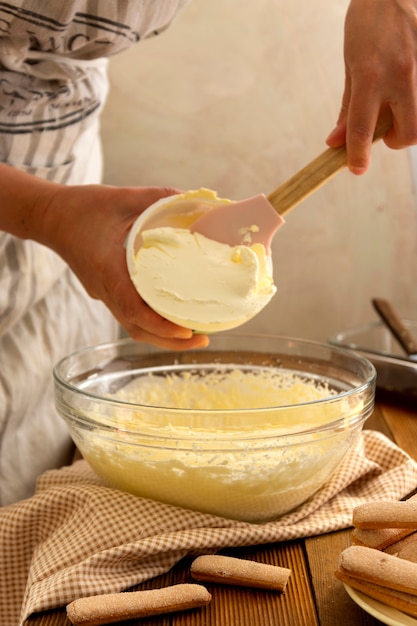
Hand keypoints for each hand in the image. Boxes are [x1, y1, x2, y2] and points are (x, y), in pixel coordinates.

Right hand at [41, 183, 209, 349]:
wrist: (50, 217)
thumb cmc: (82, 207)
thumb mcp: (123, 197)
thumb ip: (158, 197)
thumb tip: (194, 199)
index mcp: (108, 270)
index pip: (133, 309)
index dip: (160, 325)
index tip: (186, 332)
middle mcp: (105, 289)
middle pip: (138, 329)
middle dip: (170, 341)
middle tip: (202, 342)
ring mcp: (104, 294)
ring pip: (134, 327)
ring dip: (163, 337)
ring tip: (193, 335)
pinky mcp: (105, 292)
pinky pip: (130, 316)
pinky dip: (153, 323)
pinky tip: (173, 315)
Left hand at [326, 0, 416, 173]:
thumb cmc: (370, 22)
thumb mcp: (352, 62)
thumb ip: (349, 105)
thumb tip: (336, 141)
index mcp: (371, 74)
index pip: (362, 128)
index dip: (357, 155)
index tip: (356, 169)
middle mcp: (402, 74)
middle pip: (408, 133)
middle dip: (396, 141)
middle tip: (386, 132)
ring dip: (411, 123)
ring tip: (399, 106)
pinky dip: (416, 104)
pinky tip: (407, 89)